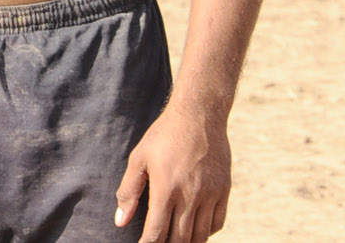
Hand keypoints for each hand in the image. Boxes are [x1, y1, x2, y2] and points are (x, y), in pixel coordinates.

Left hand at [115, 103, 231, 242]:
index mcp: (166, 188)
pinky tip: (195, 229)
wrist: (199, 115)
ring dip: (188, 242)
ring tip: (176, 241)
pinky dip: (207, 232)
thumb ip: (129, 191)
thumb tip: (120, 221)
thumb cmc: (163, 135)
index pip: (157, 231)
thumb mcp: (139, 158)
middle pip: (180, 238)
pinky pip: (218, 222)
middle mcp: (190, 196)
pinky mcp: (224, 190)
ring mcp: (210, 194)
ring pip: (201, 235)